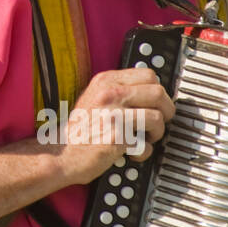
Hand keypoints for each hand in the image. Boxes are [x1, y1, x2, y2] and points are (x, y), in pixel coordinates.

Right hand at [58, 67, 174, 185]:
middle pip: (158, 93)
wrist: (61, 152)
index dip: (158, 90)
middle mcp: (109, 94)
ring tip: (146, 138)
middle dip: (166, 110)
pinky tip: (132, 152)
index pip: (148, 74)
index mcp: (106, 80)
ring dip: (157, 132)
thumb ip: (118, 89)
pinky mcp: (117, 137)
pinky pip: (146, 143)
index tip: (157, 102)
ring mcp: (113, 114)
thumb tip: (149, 90)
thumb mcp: (94, 96)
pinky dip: (143, 152)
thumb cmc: (79, 128)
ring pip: (158, 118)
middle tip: (160, 121)